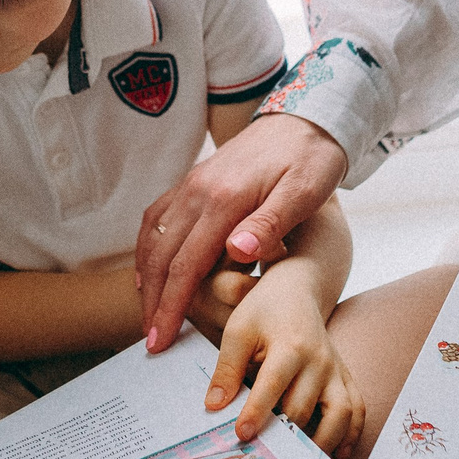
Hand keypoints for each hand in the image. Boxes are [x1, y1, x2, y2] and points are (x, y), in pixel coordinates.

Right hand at [137, 112, 346, 352]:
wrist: (306, 118)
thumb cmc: (312, 160)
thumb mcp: (305, 192)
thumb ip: (270, 222)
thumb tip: (237, 251)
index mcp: (224, 199)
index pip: (186, 264)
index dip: (170, 304)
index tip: (161, 338)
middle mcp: (198, 190)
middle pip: (161, 255)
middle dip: (152, 300)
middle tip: (151, 339)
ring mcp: (192, 183)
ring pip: (153, 236)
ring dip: (146, 277)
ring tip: (149, 311)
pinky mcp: (194, 180)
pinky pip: (158, 215)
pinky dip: (148, 246)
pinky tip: (150, 267)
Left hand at [202, 270, 364, 458]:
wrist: (297, 291)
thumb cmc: (264, 311)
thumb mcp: (238, 330)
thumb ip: (227, 368)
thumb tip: (214, 406)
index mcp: (290, 346)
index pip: (273, 385)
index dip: (257, 413)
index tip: (242, 435)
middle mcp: (319, 361)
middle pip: (304, 408)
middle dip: (284, 435)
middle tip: (264, 457)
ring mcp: (336, 372)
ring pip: (340, 414)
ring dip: (322, 442)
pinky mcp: (346, 378)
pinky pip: (358, 410)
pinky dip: (351, 434)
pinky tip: (336, 454)